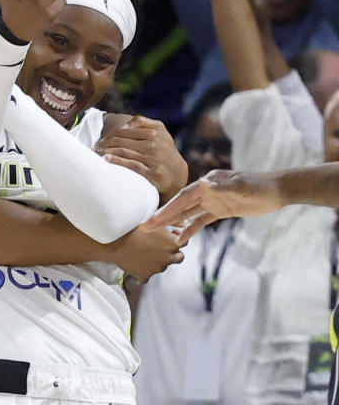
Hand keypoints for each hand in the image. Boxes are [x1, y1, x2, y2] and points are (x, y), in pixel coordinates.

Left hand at [95, 115, 188, 200]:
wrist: (178, 173)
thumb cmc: (165, 150)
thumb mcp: (160, 131)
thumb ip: (143, 122)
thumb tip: (124, 125)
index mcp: (155, 132)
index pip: (126, 131)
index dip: (111, 134)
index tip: (102, 138)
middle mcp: (155, 144)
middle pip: (123, 141)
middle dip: (106, 143)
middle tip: (97, 146)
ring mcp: (153, 158)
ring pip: (124, 152)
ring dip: (108, 151)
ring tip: (98, 152)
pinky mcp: (152, 171)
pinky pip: (130, 164)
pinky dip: (116, 161)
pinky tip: (106, 159)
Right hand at [105, 225, 183, 282]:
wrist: (114, 241)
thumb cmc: (133, 227)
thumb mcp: (155, 220)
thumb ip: (174, 222)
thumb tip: (185, 223)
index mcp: (172, 243)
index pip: (184, 243)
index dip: (175, 239)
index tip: (167, 236)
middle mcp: (168, 257)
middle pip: (179, 257)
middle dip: (172, 253)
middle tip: (159, 247)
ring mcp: (157, 268)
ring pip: (162, 266)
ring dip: (157, 261)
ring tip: (143, 252)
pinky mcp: (146, 275)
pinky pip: (147, 276)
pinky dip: (143, 271)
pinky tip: (135, 263)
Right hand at [141, 169, 284, 243]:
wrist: (277, 190)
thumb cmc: (260, 186)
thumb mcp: (242, 186)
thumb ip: (221, 186)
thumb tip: (202, 182)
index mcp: (207, 183)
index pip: (182, 198)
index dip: (167, 208)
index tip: (152, 218)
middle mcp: (206, 191)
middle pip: (180, 205)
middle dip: (162, 216)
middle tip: (144, 226)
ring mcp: (212, 201)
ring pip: (187, 213)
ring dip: (172, 221)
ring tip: (155, 231)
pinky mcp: (220, 211)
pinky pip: (201, 221)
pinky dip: (191, 229)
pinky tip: (181, 238)